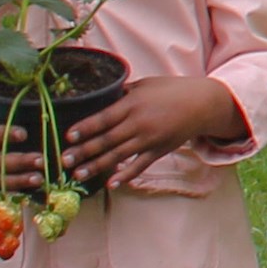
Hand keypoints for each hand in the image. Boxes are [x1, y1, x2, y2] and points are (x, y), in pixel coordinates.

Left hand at [61, 74, 245, 191]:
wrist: (203, 104)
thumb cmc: (172, 90)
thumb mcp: (145, 84)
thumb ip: (122, 92)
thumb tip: (100, 95)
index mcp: (133, 104)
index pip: (103, 118)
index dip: (85, 128)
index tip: (68, 136)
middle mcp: (139, 123)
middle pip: (106, 140)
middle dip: (83, 151)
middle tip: (64, 159)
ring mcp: (149, 139)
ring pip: (118, 155)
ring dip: (96, 165)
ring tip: (78, 174)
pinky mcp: (158, 150)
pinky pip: (139, 165)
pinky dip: (125, 175)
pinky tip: (111, 183)